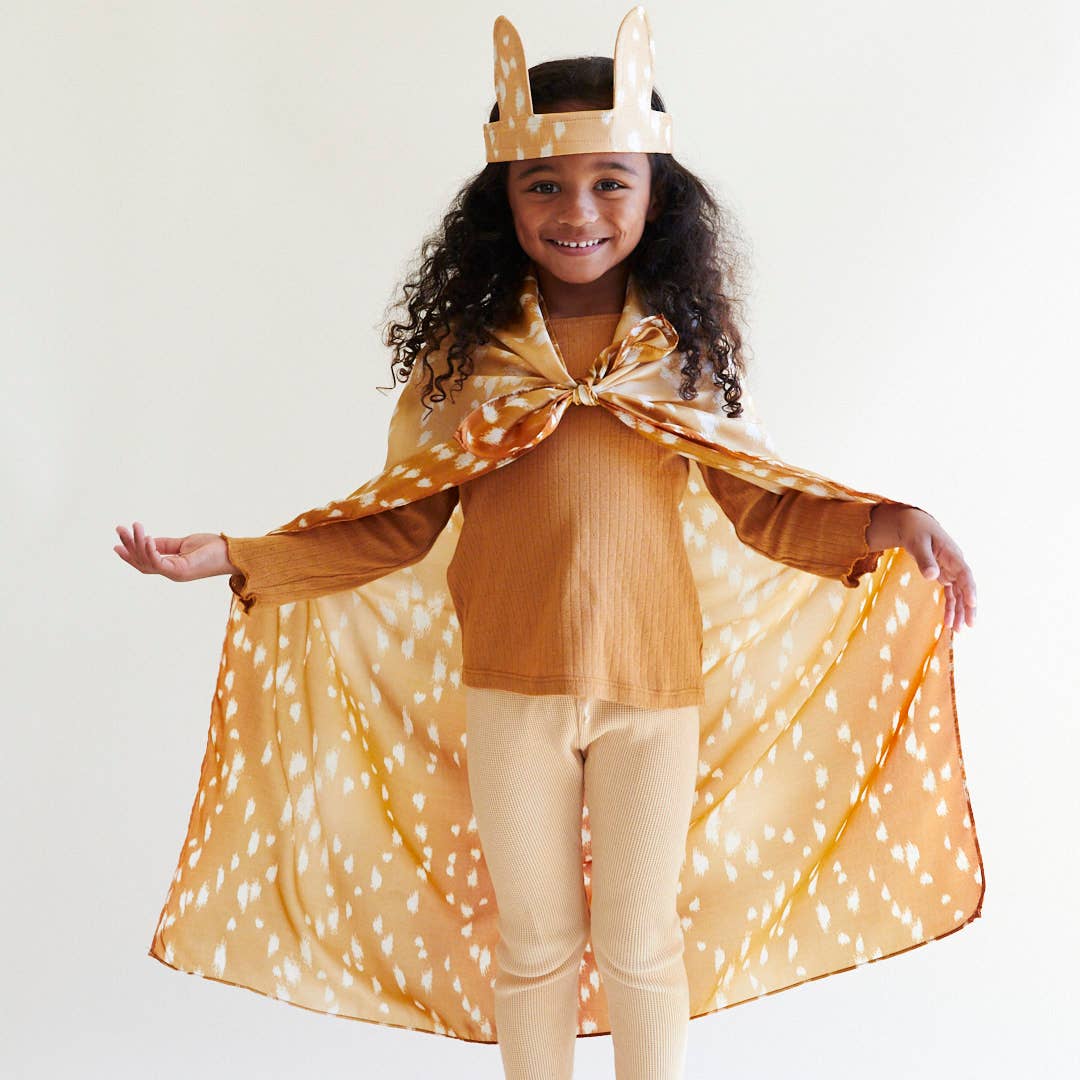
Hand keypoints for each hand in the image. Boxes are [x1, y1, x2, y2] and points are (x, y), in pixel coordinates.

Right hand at [114, 521, 235, 581]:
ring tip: (134, 527)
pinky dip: (150, 550)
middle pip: (142, 562)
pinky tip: (146, 538)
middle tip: (119, 528)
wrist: (233, 553)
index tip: (115, 543)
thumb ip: (166, 544)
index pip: (145, 562)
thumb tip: (147, 540)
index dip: (130, 554)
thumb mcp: (184, 543)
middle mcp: (171, 572)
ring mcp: (175, 573)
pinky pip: (159, 562)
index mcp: (172, 566)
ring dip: (137, 543)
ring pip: (147, 561)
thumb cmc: (213, 548)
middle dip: (128, 545)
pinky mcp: (180, 571)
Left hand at [868, 505, 975, 632]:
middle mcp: (955, 564)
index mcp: (952, 554)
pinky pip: (950, 594)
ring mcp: (951, 570)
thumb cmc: (916, 531)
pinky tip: (948, 622)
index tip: (972, 603)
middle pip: (966, 587)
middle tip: (970, 624)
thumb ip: (924, 559)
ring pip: (959, 593)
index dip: (969, 588)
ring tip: (959, 630)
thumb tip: (932, 576)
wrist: (914, 524)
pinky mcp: (944, 575)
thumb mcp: (917, 543)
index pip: (965, 573)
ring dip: (960, 611)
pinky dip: (950, 607)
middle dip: (969, 606)